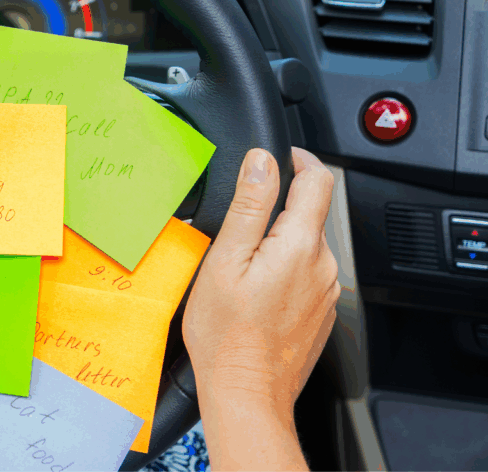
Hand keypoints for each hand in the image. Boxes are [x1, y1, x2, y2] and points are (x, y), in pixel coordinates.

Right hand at [184, 147, 339, 410]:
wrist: (247, 393)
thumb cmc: (228, 335)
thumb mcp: (225, 260)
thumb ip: (248, 205)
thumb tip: (261, 161)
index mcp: (301, 245)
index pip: (318, 179)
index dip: (298, 158)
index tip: (279, 156)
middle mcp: (323, 266)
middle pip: (309, 213)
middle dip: (278, 207)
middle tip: (238, 223)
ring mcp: (325, 291)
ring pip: (305, 246)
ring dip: (278, 242)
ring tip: (240, 262)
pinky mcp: (320, 312)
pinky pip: (305, 275)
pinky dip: (282, 270)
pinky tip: (254, 290)